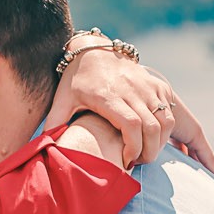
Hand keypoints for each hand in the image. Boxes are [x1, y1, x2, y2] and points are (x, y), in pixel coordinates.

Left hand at [46, 35, 162, 167]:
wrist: (94, 51)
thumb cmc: (76, 80)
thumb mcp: (61, 100)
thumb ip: (54, 123)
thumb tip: (43, 146)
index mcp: (108, 96)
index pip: (131, 125)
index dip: (133, 148)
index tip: (125, 161)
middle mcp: (131, 90)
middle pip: (152, 128)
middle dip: (148, 152)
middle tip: (137, 162)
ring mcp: (147, 86)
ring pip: (165, 122)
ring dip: (160, 143)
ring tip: (144, 152)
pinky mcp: (157, 84)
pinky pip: (170, 112)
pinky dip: (166, 130)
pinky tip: (153, 138)